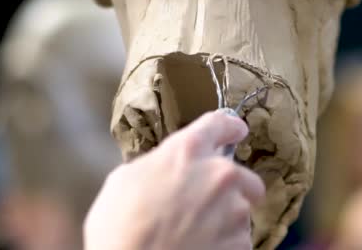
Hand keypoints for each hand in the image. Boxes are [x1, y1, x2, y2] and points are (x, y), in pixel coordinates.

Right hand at [84, 111, 265, 249]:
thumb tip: (169, 168)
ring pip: (241, 210)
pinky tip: (201, 248)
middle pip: (243, 175)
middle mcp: (219, 174)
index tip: (236, 130)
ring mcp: (234, 210)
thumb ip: (158, 164)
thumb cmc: (118, 226)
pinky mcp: (241, 242)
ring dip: (225, 218)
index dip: (229, 127)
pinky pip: (239, 239)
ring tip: (195, 233)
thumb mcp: (126, 179)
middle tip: (206, 204)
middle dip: (231, 187)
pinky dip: (225, 244)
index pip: (220, 124)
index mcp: (188, 151)